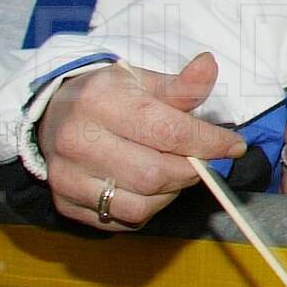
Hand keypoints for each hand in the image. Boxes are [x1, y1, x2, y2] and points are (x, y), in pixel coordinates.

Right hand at [40, 53, 244, 230]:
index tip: (233, 146)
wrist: (53, 116)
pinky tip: (147, 187)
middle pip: (155, 174)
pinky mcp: (65, 204)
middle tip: (200, 160)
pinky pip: (121, 220)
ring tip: (172, 171)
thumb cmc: (107, 97)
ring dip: (170, 193)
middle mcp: (77, 141)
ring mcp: (67, 177)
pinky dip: (147, 208)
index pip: (168, 131)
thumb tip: (209, 66)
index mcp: (100, 102)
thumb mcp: (142, 81)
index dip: (209, 142)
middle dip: (190, 170)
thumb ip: (180, 85)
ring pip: (140, 205)